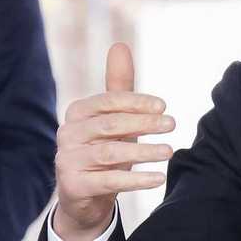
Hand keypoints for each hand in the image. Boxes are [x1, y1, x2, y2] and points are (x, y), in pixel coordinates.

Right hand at [52, 43, 174, 240]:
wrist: (87, 195)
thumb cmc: (106, 148)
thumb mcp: (115, 117)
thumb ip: (119, 86)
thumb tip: (119, 45)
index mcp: (77, 112)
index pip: (108, 101)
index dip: (137, 102)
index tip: (164, 107)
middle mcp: (68, 134)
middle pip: (110, 125)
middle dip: (144, 124)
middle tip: (172, 125)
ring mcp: (67, 161)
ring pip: (110, 153)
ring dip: (144, 152)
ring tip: (169, 151)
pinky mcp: (74, 186)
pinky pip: (108, 181)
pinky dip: (136, 180)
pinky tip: (158, 178)